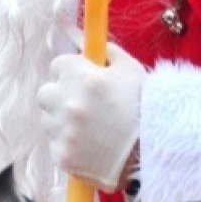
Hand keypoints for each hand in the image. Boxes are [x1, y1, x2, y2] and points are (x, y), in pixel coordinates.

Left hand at [36, 43, 145, 190]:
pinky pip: (56, 145)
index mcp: (82, 78)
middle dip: (59, 96)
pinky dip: (69, 145)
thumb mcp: (133, 71)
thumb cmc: (145, 108)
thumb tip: (95, 46)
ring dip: (63, 121)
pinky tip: (91, 146)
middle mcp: (67, 102)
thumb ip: (110, 53)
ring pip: (49, 120)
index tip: (79, 79)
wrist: (154, 153)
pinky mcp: (62, 155)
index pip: (57, 65)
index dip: (70, 72)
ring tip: (91, 128)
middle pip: (45, 93)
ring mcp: (62, 131)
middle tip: (81, 104)